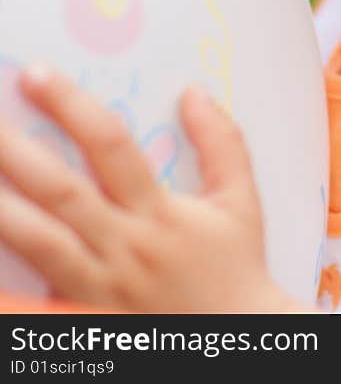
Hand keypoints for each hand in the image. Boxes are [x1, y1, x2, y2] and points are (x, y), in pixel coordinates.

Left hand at [0, 66, 301, 312]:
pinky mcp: (81, 320)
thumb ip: (221, 142)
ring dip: (2, 211)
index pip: (109, 145)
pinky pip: (35, 300)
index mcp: (158, 212)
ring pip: (38, 245)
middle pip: (60, 193)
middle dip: (15, 152)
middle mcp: (124, 248)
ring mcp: (98, 290)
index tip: (37, 74)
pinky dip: (11, 282)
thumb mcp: (239, 202)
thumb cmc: (235, 270)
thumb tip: (194, 92)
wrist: (236, 343)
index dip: (71, 106)